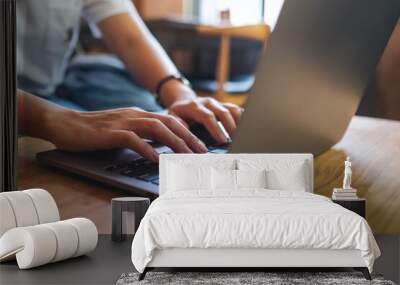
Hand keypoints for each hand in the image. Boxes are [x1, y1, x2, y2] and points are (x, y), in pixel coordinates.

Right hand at [45, 107, 207, 161]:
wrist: (65, 123)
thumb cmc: (94, 130)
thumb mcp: (122, 128)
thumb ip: (140, 134)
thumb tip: (159, 147)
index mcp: (138, 114)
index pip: (169, 119)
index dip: (187, 131)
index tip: (200, 144)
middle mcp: (134, 115)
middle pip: (169, 121)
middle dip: (188, 136)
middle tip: (202, 151)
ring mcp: (123, 122)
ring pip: (157, 128)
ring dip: (175, 142)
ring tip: (187, 155)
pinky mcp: (111, 133)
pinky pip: (134, 140)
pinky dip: (148, 149)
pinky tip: (157, 159)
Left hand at [168, 97, 242, 143]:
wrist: (183, 101)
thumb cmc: (178, 113)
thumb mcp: (172, 118)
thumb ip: (178, 125)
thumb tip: (185, 135)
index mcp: (195, 106)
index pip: (207, 116)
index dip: (216, 128)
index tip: (222, 141)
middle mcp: (208, 102)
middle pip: (223, 112)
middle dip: (231, 127)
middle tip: (237, 140)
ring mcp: (217, 103)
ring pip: (232, 109)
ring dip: (239, 122)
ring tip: (245, 135)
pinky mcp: (223, 105)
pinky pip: (235, 110)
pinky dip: (242, 118)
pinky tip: (247, 128)